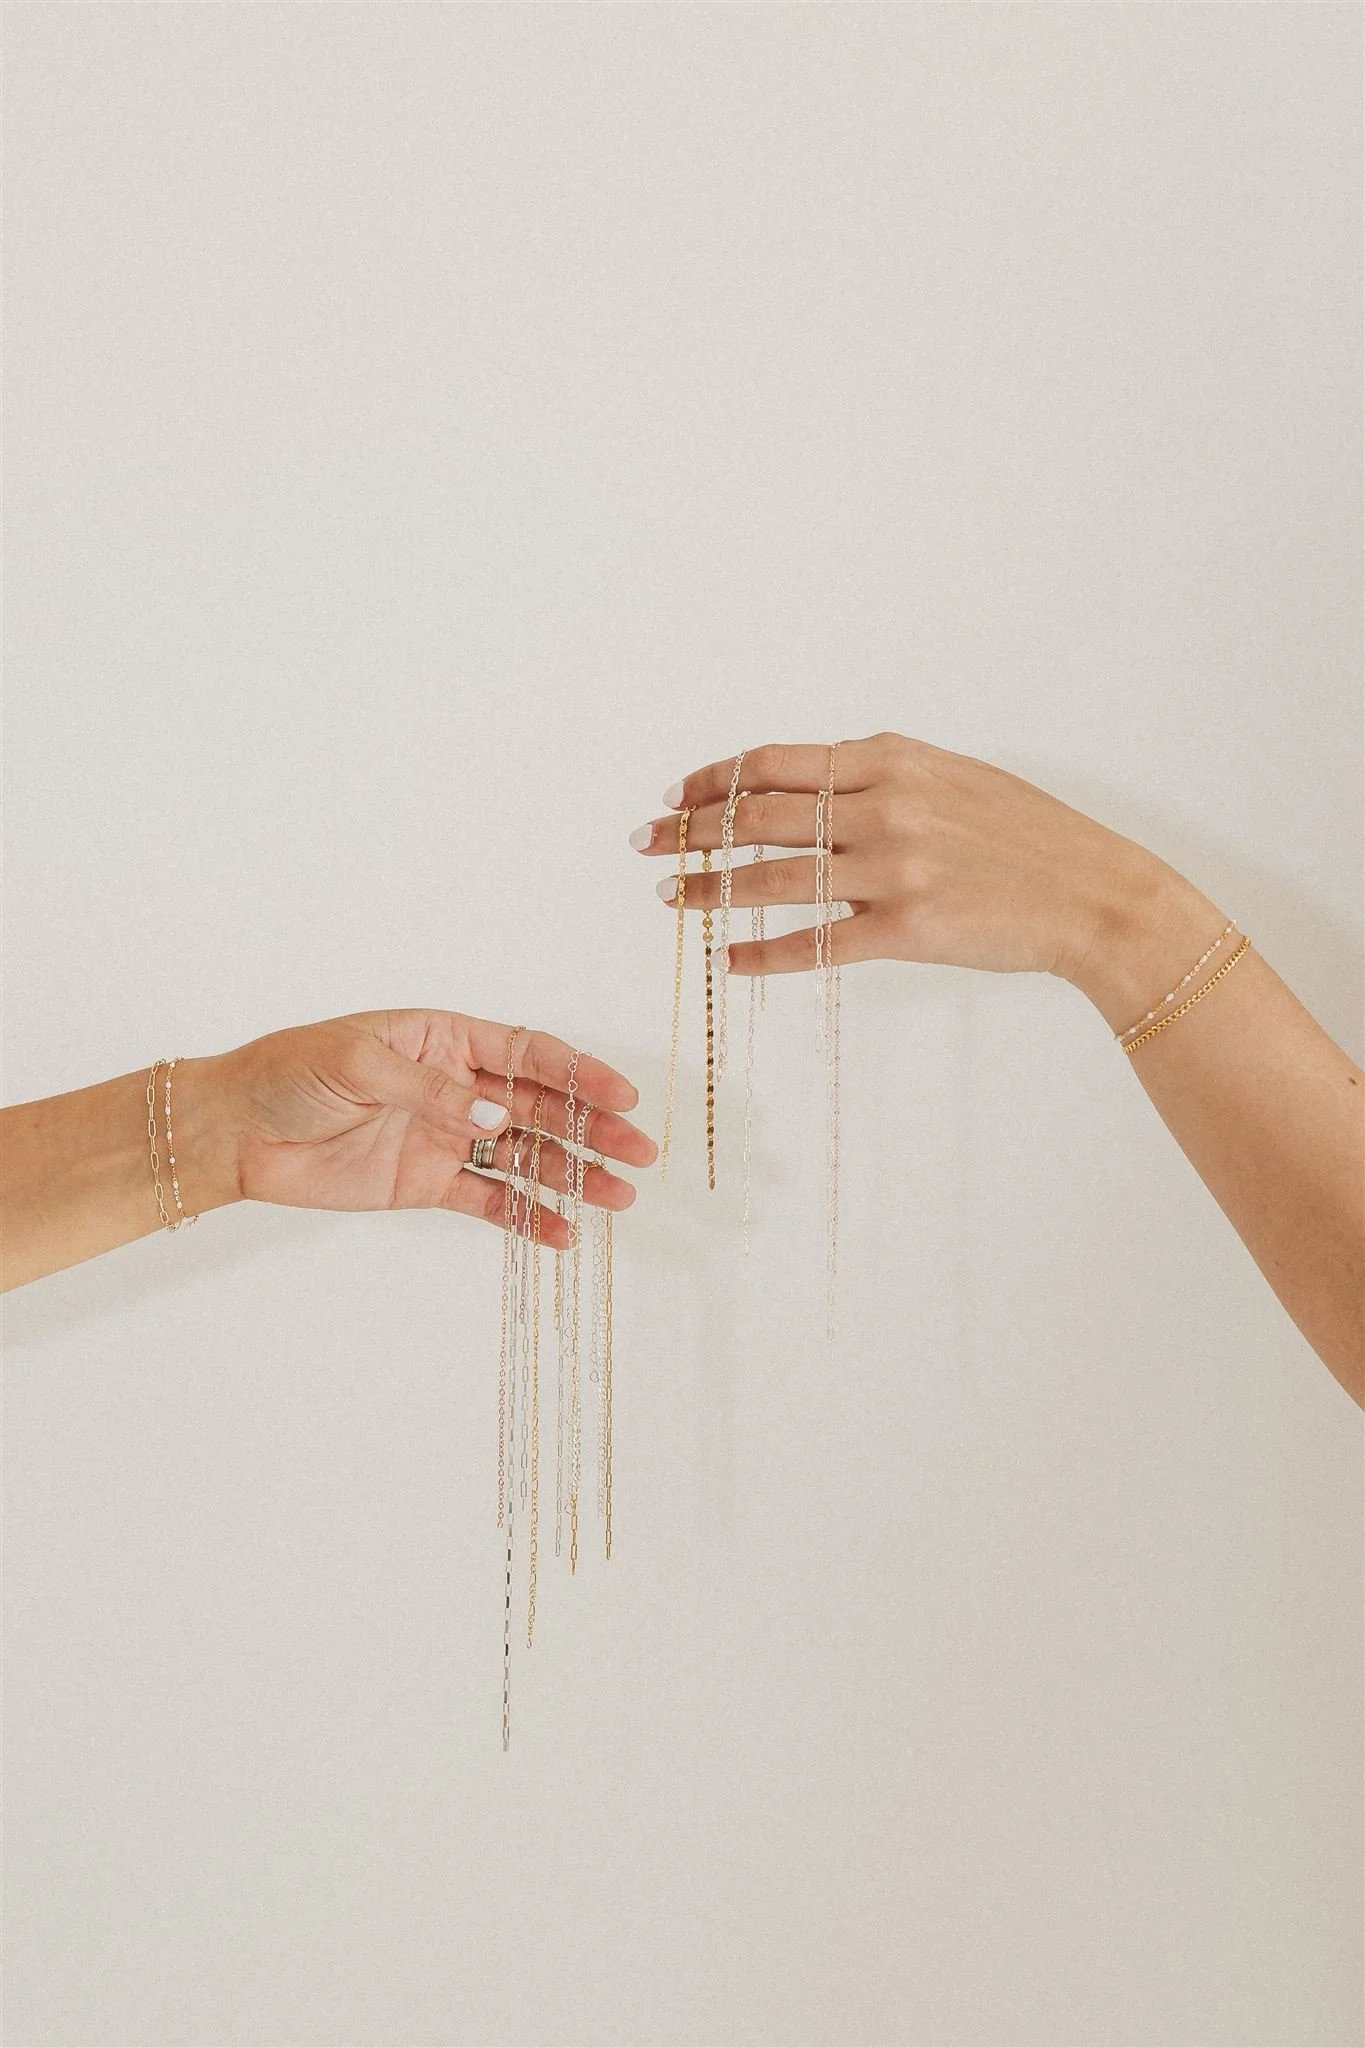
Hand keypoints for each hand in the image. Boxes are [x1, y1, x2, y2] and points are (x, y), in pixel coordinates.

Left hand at [185, 1010, 656, 1251]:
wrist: (235, 1132)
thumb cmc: (289, 1074)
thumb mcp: (358, 1066)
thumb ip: (433, 1091)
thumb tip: (498, 1115)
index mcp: (446, 1039)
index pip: (529, 1052)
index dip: (580, 1073)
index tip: (623, 1096)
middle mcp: (457, 1085)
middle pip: (542, 1107)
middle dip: (593, 1129)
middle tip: (640, 1153)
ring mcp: (447, 1136)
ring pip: (527, 1156)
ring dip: (574, 1176)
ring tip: (618, 1199)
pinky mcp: (428, 1183)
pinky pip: (491, 1200)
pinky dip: (528, 1217)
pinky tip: (563, 1235)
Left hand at [630, 732, 1221, 1022]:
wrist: (1095, 895)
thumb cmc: (1028, 837)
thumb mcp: (954, 778)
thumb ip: (882, 775)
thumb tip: (811, 783)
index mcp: (890, 760)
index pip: (773, 763)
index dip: (712, 779)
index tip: (675, 796)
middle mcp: (883, 807)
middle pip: (758, 814)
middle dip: (690, 829)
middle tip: (646, 844)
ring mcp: (893, 870)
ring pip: (773, 879)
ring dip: (710, 888)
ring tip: (669, 898)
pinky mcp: (906, 930)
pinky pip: (815, 944)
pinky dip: (764, 952)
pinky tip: (731, 958)